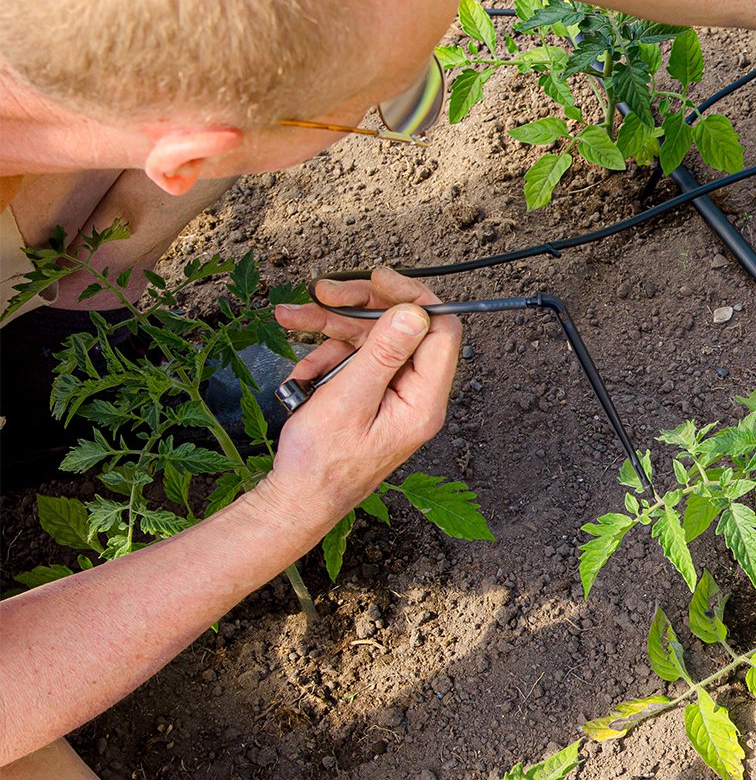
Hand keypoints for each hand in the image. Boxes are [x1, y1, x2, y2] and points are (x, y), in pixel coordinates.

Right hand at [262, 269, 461, 522]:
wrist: (297, 500)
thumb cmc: (321, 464)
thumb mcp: (348, 400)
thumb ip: (382, 354)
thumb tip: (414, 313)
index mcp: (423, 401)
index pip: (439, 330)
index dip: (412, 296)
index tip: (377, 279)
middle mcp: (416, 396)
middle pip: (402, 328)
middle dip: (360, 307)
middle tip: (323, 292)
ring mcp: (393, 396)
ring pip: (372, 340)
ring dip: (331, 328)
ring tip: (293, 319)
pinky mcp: (372, 398)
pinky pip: (356, 361)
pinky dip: (326, 357)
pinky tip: (301, 369)